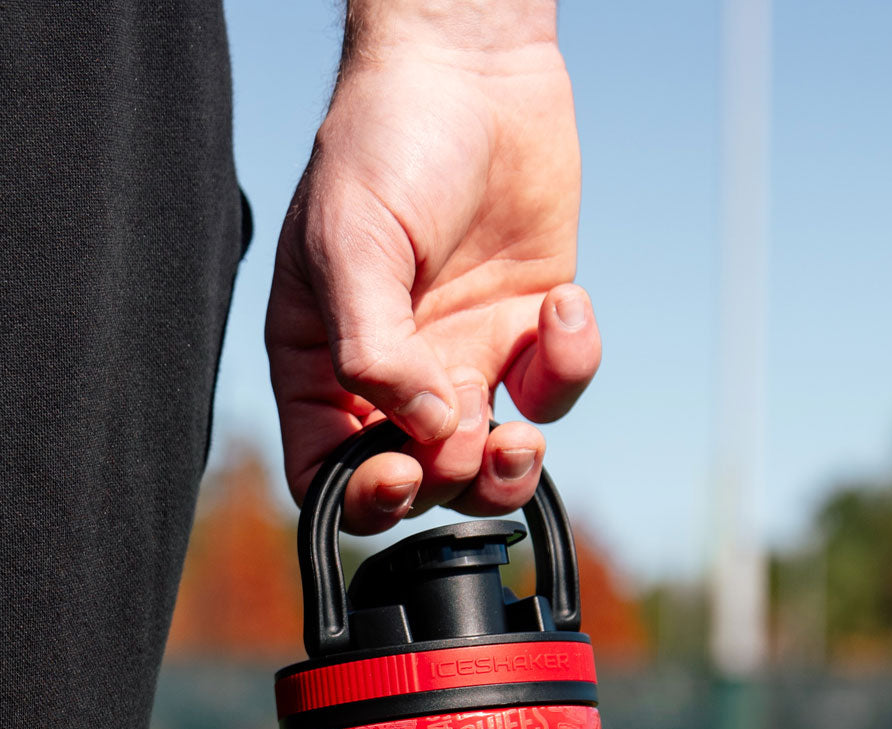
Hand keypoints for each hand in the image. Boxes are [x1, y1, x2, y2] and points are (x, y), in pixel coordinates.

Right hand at [265, 15, 600, 533]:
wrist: (470, 68)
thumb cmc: (385, 144)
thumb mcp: (351, 245)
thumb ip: (373, 350)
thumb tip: (424, 429)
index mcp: (324, 368)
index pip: (328, 475)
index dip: (362, 498)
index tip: (400, 472)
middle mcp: (390, 379)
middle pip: (417, 484)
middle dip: (447, 474)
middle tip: (466, 422)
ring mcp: (460, 361)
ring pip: (486, 464)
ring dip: (508, 466)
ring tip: (521, 430)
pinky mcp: (524, 334)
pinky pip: (550, 392)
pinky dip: (567, 369)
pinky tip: (562, 307)